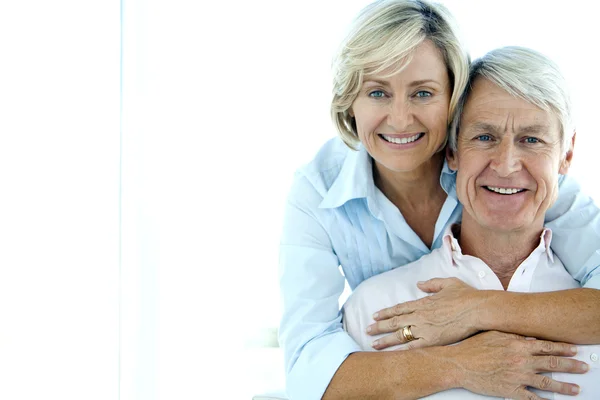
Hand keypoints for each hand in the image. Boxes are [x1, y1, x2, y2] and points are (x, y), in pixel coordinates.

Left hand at [368, 277, 487, 349]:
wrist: (477, 309)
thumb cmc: (466, 296)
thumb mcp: (448, 283)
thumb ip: (431, 284)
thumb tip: (419, 284)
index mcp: (423, 303)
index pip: (399, 308)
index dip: (386, 312)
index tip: (375, 315)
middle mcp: (420, 315)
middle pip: (395, 322)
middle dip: (379, 326)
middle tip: (367, 330)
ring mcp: (425, 328)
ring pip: (400, 335)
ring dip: (385, 340)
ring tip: (373, 344)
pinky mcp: (433, 340)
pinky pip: (413, 347)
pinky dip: (402, 351)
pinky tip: (392, 354)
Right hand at [447, 331, 587, 398]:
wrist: (459, 363)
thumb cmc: (473, 348)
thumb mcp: (494, 335)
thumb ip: (514, 337)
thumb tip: (529, 338)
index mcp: (517, 346)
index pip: (546, 346)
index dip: (562, 348)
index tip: (573, 350)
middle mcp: (521, 361)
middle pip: (552, 364)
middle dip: (571, 366)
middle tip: (583, 367)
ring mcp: (517, 377)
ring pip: (547, 382)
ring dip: (564, 386)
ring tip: (576, 389)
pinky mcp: (510, 390)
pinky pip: (531, 398)